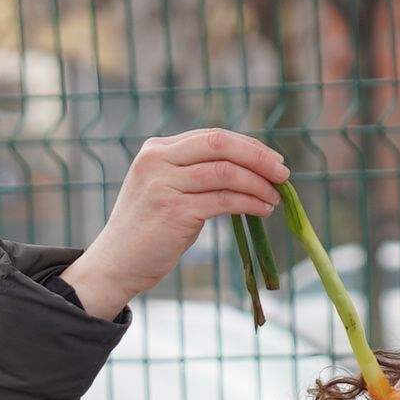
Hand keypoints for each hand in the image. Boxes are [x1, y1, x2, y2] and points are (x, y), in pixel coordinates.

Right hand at [62, 129, 289, 319]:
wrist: (115, 264)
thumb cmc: (147, 230)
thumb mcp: (166, 190)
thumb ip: (195, 173)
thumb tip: (249, 168)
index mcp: (156, 149)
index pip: (213, 136)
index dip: (248, 146)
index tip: (272, 160)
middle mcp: (157, 160)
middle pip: (221, 145)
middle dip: (259, 157)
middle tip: (284, 173)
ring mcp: (164, 184)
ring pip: (226, 172)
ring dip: (258, 184)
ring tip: (275, 198)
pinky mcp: (174, 211)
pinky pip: (224, 200)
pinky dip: (250, 203)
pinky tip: (262, 210)